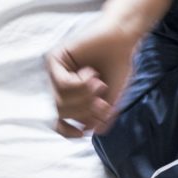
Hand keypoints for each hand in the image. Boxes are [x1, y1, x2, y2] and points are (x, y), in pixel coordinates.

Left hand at [46, 17, 140, 136]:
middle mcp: (59, 85)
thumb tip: (90, 131)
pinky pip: (62, 83)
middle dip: (84, 112)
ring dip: (85, 97)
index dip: (67, 131)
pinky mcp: (55, 59)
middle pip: (61, 112)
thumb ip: (101, 116)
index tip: (82, 134)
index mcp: (72, 98)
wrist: (122, 43)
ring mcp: (55, 72)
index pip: (59, 121)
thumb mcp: (112, 99)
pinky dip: (80, 83)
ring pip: (60, 100)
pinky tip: (92, 74)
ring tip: (100, 85)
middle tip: (103, 104)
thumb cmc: (117, 69)